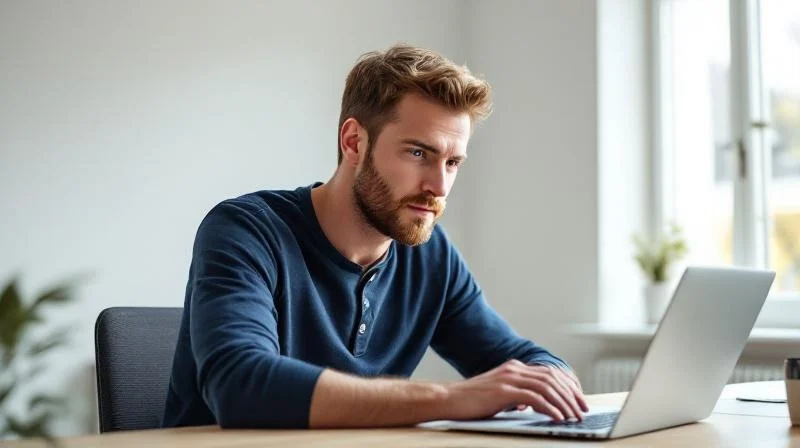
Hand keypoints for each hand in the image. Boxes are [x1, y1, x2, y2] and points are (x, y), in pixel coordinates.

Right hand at [441, 360, 588, 421]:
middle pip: (553, 378)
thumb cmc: (473, 400)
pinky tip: (558, 418)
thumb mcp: (500, 393)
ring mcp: (509, 378)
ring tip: (573, 417)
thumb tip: (541, 404)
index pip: (550, 372)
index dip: (568, 385)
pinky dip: (550, 408)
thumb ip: (519, 393)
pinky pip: (534, 398)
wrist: (449, 399)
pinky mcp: (504, 391)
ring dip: (564, 403)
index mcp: (515, 367)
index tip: (579, 400)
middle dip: (571, 395)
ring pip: (547, 387)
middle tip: (582, 410)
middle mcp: (514, 369)